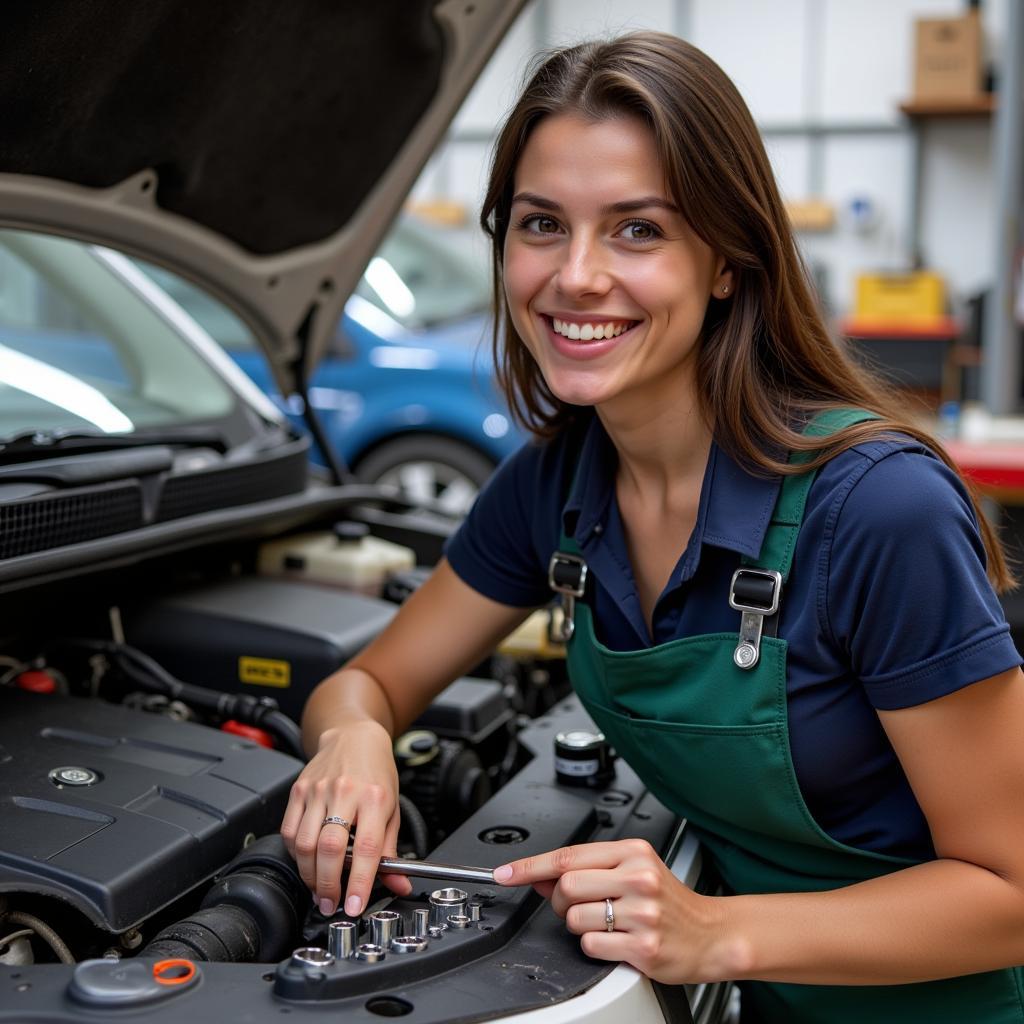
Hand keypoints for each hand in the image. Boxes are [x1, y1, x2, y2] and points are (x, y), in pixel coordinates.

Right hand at [280, 720, 411, 917]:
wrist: (354, 737)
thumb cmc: (376, 773)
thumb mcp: (392, 809)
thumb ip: (392, 851)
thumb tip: (399, 884)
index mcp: (374, 798)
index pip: (366, 848)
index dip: (359, 882)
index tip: (354, 906)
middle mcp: (345, 792)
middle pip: (329, 848)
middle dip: (327, 885)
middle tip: (330, 904)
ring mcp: (318, 790)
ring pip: (305, 844)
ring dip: (309, 875)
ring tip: (318, 889)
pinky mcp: (299, 790)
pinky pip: (289, 831)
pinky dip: (295, 855)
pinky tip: (306, 862)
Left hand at [493, 839, 727, 983]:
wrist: (712, 935)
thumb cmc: (670, 902)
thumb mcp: (633, 870)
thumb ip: (587, 870)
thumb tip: (538, 875)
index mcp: (634, 852)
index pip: (568, 855)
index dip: (530, 866)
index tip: (506, 873)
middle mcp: (639, 878)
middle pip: (566, 887)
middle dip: (560, 902)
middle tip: (578, 907)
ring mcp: (642, 914)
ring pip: (575, 919)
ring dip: (580, 926)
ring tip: (607, 924)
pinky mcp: (643, 947)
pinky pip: (591, 946)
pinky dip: (595, 947)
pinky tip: (617, 942)